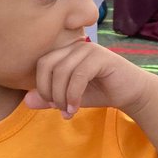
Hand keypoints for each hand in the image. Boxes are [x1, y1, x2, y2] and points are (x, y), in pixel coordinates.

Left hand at [24, 40, 150, 118]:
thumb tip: (26, 101)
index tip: (51, 105)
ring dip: (62, 96)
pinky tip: (76, 108)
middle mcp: (74, 47)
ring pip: (62, 71)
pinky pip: (79, 75)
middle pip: (47, 65)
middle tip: (58, 108)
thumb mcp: (69, 98)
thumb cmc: (99, 92)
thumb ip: (49, 99)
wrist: (131, 93)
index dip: (41, 86)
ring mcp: (88, 49)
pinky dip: (73, 95)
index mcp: (65, 52)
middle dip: (48, 91)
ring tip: (68, 110)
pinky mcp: (101, 57)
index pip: (42, 64)